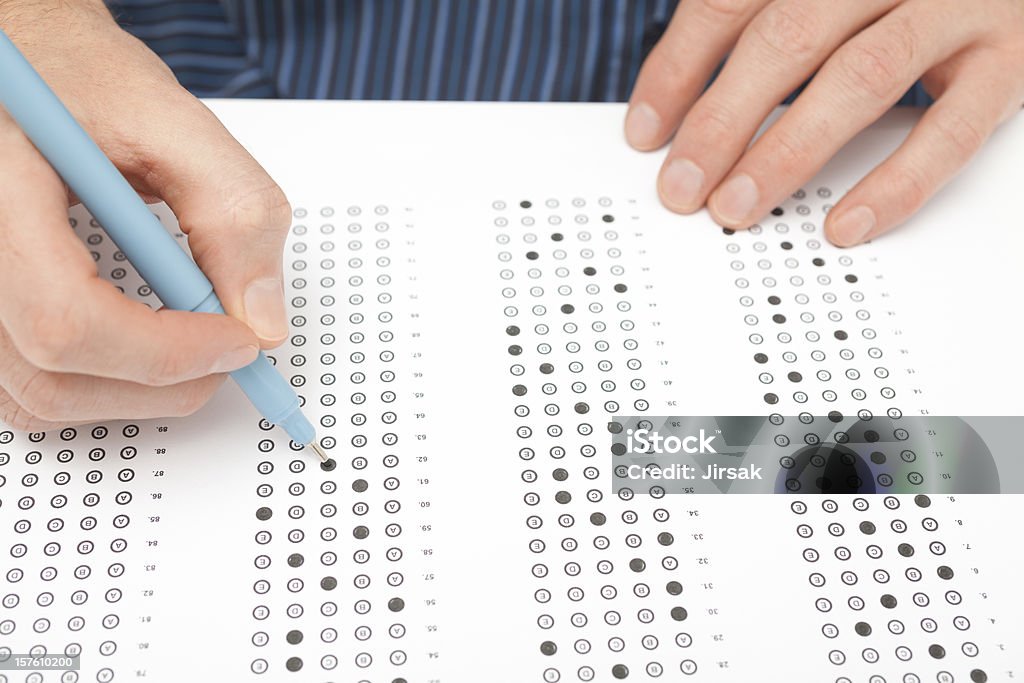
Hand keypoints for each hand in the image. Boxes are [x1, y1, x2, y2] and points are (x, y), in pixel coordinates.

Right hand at [0, 0, 290, 430]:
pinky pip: (26, 387)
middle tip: (229, 350)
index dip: (165, 351)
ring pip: (38, 398)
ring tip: (192, 344)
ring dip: (136, 394)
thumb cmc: (78, 78)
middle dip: (165, 382)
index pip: (68, 318)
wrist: (27, 62)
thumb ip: (232, 209)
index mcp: (0, 196)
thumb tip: (261, 319)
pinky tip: (142, 344)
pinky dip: (98, 386)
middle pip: (53, 374)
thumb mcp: (169, 118)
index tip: (238, 341)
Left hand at [626, 0, 1023, 245]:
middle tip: (680, 186)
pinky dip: (896, 182)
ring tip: (736, 206)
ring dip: (787, 150)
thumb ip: (768, 28)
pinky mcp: (1011, 60)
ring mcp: (958, 6)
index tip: (644, 131)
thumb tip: (683, 117)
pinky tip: (845, 222)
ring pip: (859, 76)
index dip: (679, 67)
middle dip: (722, 118)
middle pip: (788, 35)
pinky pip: (952, 130)